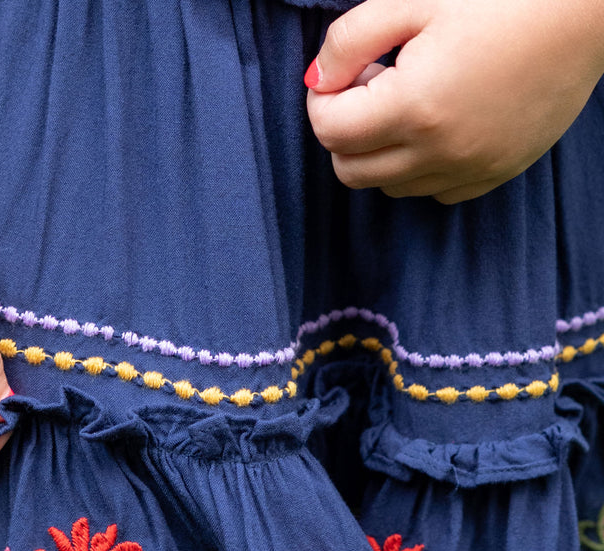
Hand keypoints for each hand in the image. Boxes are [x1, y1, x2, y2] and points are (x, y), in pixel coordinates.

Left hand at [306, 0, 603, 201]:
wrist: (588, 11)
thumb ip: (351, 40)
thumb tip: (317, 80)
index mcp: (414, 107)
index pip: (329, 131)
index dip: (323, 99)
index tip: (343, 71)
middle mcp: (438, 152)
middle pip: (350, 171)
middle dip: (345, 131)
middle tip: (372, 84)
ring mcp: (468, 170)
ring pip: (389, 186)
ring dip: (381, 151)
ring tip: (409, 99)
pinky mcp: (493, 175)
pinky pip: (433, 190)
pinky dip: (420, 166)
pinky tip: (439, 121)